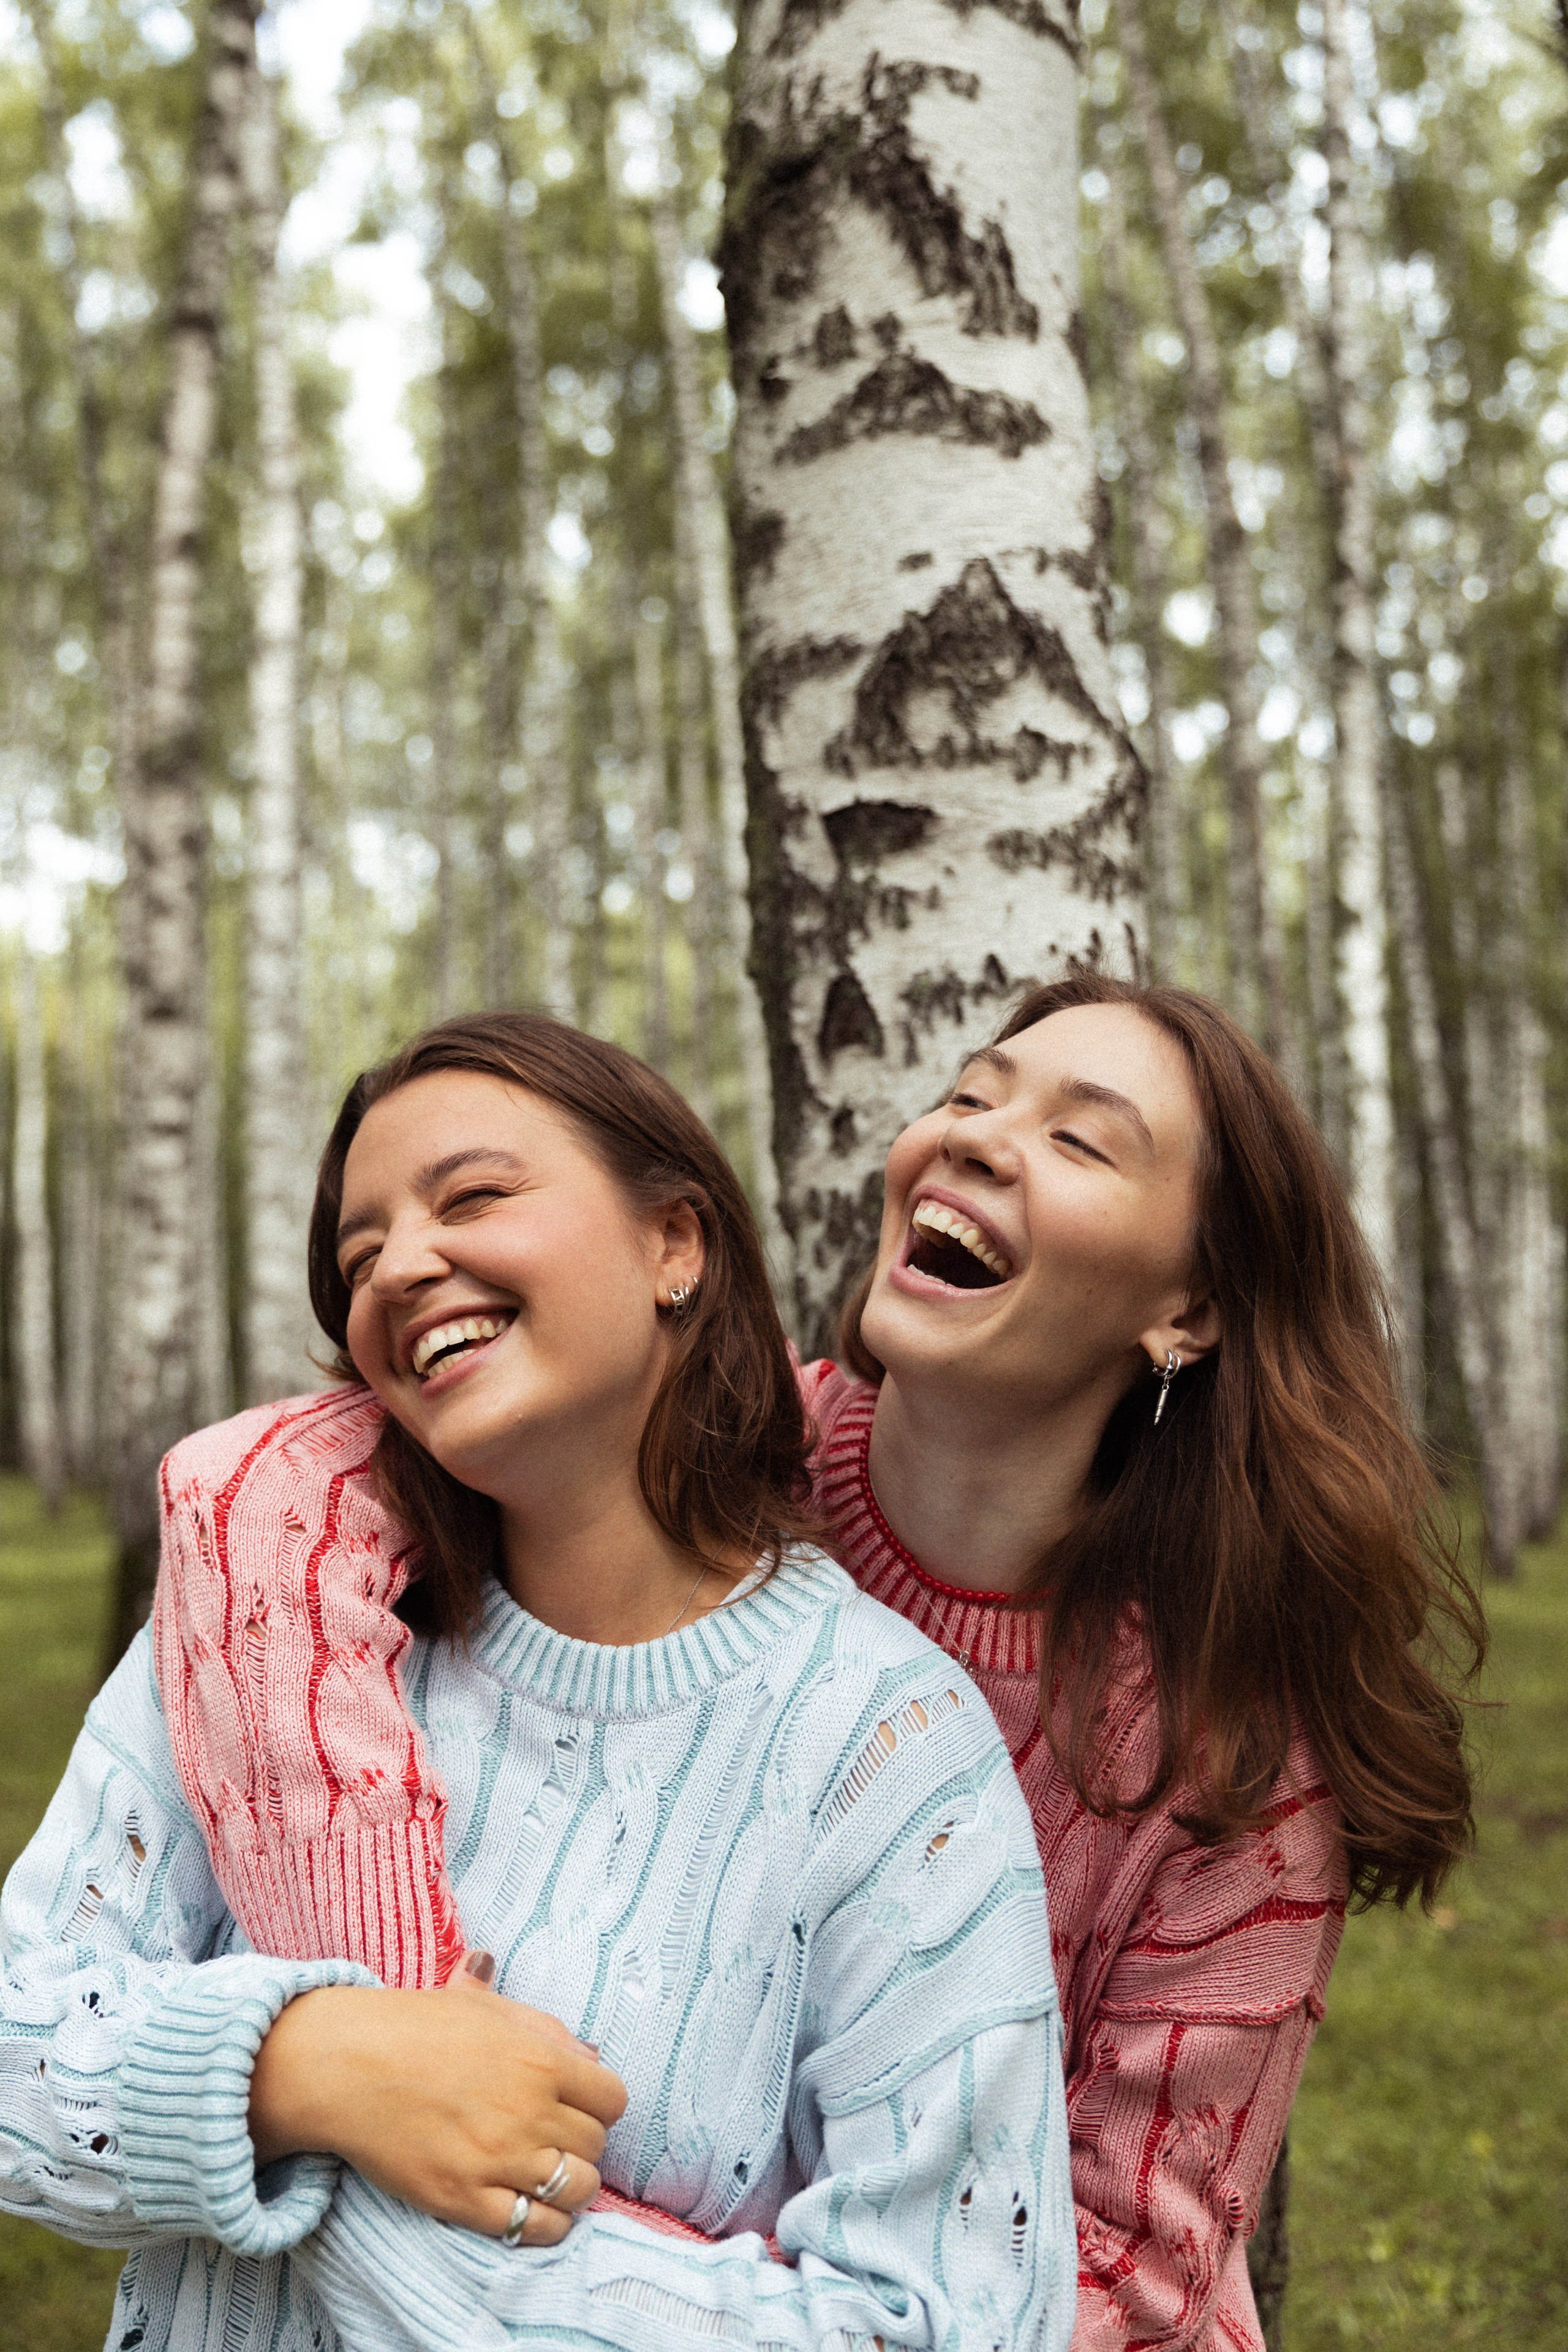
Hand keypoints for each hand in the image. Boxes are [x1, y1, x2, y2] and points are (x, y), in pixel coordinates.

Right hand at [248, 1951, 627, 2242]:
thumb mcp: (486, 2009)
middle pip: (595, 2145)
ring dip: (570, 2187)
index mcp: (539, 2060)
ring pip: (576, 2190)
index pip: (612, 2099)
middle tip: (553, 2139)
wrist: (346, 2064)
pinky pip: (533, 2228)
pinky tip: (527, 2207)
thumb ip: (545, 2030)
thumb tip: (592, 2057)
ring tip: (546, 2177)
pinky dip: (542, 2224)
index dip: (599, 2105)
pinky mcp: (464, 2199)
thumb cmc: (414, 2028)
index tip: (578, 2107)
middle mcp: (528, 2111)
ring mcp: (497, 2159)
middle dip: (581, 2143)